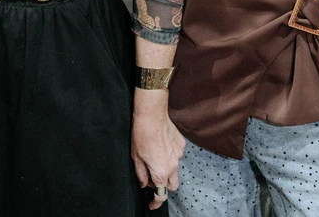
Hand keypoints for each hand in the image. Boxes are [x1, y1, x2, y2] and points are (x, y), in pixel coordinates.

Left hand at [131, 89, 184, 210]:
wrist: (152, 115)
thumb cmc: (141, 134)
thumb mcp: (136, 157)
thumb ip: (141, 174)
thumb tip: (144, 184)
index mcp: (161, 172)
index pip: (161, 194)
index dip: (156, 202)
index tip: (152, 204)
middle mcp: (173, 166)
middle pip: (172, 185)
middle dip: (164, 186)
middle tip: (153, 178)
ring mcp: (179, 155)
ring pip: (175, 170)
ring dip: (167, 169)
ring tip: (155, 156)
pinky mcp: (181, 145)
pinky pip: (177, 156)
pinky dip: (170, 156)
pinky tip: (161, 146)